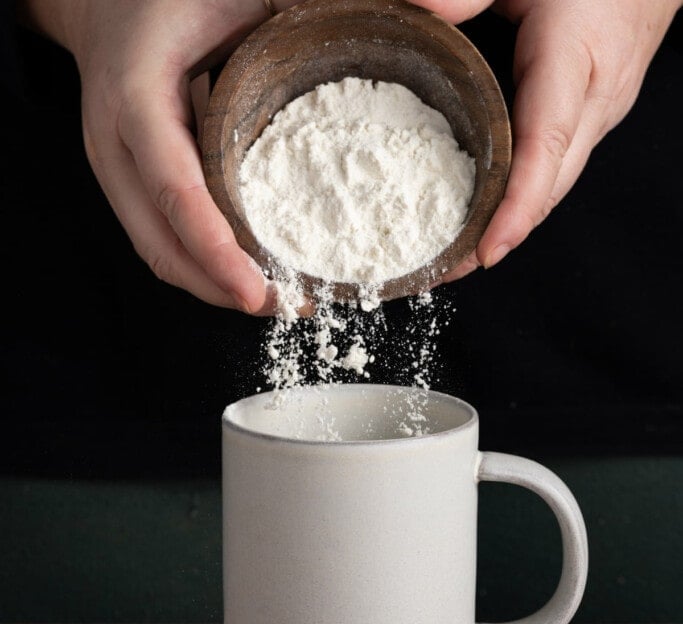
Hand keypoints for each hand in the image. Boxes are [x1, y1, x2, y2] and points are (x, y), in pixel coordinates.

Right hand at [18, 0, 300, 312]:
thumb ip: (319, 4)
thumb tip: (433, 7)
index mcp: (135, 93)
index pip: (174, 188)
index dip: (215, 247)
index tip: (256, 291)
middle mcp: (115, 143)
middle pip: (161, 245)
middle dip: (221, 289)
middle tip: (288, 306)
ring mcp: (117, 171)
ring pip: (160, 253)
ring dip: (216, 288)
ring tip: (280, 300)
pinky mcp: (131, 186)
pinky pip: (166, 240)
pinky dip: (207, 266)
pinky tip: (252, 273)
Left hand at [413, 0, 681, 280]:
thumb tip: (409, 8)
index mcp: (577, 59)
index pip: (546, 145)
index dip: (517, 205)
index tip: (486, 251)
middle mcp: (597, 99)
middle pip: (550, 185)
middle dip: (498, 236)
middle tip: (440, 269)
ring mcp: (603, 111)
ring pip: (555, 183)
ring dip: (508, 223)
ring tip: (452, 253)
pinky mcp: (598, 113)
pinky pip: (557, 166)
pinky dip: (521, 195)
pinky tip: (485, 208)